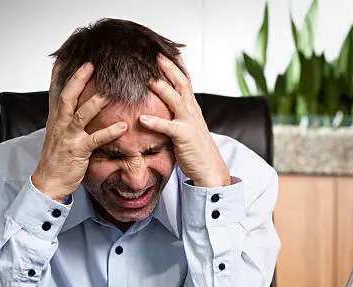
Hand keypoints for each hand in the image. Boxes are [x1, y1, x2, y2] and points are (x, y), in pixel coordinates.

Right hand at [32, 62, 125, 200]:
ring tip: (111, 92)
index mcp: (55, 119)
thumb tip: (74, 105)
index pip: (56, 91)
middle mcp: (59, 124)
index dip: (59, 73)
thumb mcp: (57, 133)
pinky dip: (110, 132)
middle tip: (91, 65)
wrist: (48, 181)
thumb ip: (65, 117)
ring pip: (81, 115)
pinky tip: (123, 126)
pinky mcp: (78, 151)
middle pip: (67, 96)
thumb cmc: (56, 158)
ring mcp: (68, 137)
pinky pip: (96, 139)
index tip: (65, 56)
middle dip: (79, 80)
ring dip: (96, 102)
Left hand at [139, 55, 230, 187]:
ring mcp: (189, 123)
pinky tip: (142, 118)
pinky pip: (168, 127)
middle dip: (170, 68)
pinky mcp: (184, 137)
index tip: (166, 52)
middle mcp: (192, 111)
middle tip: (156, 55)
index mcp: (191, 108)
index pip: (185, 81)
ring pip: (176, 100)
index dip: (176, 66)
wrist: (210, 169)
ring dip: (163, 89)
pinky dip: (155, 122)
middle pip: (182, 83)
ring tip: (149, 80)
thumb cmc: (196, 150)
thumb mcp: (186, 126)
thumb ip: (175, 114)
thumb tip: (162, 106)